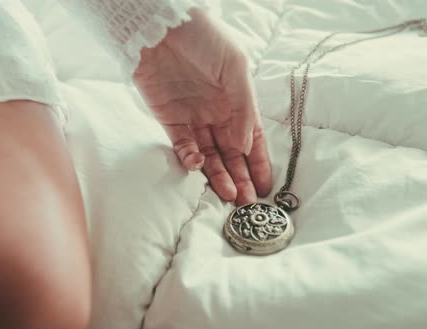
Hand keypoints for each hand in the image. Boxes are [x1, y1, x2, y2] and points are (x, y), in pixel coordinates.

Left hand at [133, 9, 271, 204]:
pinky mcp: (168, 120)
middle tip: (246, 203)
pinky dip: (189, 158)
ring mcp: (192, 118)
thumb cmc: (204, 38)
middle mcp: (216, 113)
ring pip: (208, 155)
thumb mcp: (235, 67)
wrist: (161, 27)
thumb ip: (242, 107)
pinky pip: (181, 146)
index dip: (258, 163)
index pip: (252, 139)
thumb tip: (244, 146)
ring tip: (227, 195)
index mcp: (237, 101)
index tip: (265, 187)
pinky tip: (197, 164)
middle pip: (230, 154)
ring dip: (217, 176)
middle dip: (240, 178)